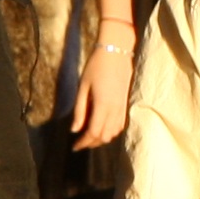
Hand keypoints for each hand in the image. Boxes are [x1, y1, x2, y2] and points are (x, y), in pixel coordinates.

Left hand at [70, 29, 134, 149]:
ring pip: (114, 132)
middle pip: (104, 136)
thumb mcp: (83, 87)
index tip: (74, 146)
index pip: (93, 132)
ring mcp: (122, 107)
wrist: (116, 52)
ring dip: (102, 139)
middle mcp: (115, 109)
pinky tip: (103, 129)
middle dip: (91, 143)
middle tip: (80, 144)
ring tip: (89, 138)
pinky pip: (120, 125)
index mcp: (102, 105)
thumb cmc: (96, 66)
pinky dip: (111, 132)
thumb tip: (74, 129)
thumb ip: (79, 110)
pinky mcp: (125, 103)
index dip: (83, 142)